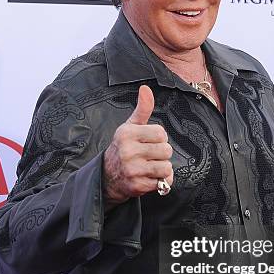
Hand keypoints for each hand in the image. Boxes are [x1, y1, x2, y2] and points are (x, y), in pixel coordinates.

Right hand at [103, 85, 172, 205]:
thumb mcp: (130, 127)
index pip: (161, 133)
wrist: (107, 177)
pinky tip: (149, 178)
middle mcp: (128, 151)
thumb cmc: (123, 148)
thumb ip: (142, 109)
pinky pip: (162, 182)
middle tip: (149, 156)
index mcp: (127, 133)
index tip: (148, 142)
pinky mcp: (137, 185)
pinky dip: (160, 182)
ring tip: (150, 167)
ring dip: (162, 169)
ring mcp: (132, 169)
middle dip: (161, 154)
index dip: (159, 139)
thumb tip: (145, 88)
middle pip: (166, 150)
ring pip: (166, 167)